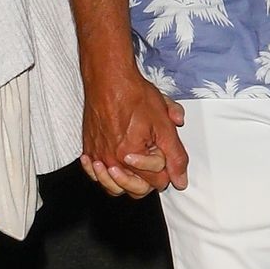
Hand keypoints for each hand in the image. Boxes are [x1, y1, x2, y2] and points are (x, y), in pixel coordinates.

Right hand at [81, 68, 188, 197]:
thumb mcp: (164, 125)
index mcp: (130, 157)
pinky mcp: (89, 148)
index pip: (156, 182)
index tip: (163, 153)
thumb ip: (175, 156)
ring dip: (124, 182)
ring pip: (112, 186)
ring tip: (130, 167)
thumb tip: (180, 180)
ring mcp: (97, 155)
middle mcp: (111, 160)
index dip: (165, 170)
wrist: (108, 78)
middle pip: (134, 190)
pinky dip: (101, 173)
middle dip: (147, 180)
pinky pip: (94, 172)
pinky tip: (106, 164)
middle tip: (150, 159)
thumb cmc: (134, 95)